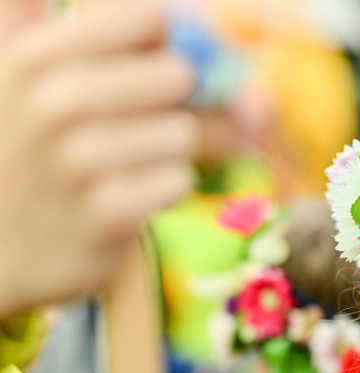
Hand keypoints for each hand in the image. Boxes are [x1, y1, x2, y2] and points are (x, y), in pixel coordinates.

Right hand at [0, 0, 197, 318]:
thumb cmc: (10, 152)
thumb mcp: (3, 68)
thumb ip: (21, 11)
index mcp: (37, 55)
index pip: (150, 17)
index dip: (163, 42)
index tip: (155, 62)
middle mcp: (60, 101)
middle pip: (178, 76)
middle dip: (172, 101)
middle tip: (145, 123)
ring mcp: (86, 159)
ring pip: (185, 133)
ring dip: (168, 152)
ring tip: (126, 165)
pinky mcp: (113, 211)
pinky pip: (179, 181)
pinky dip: (163, 190)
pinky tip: (127, 197)